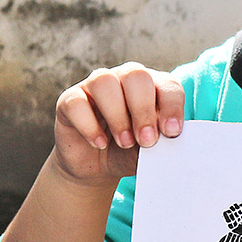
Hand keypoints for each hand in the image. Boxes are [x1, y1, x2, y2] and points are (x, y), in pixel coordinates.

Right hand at [53, 62, 183, 183]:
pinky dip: (89, 125)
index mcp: (152, 87)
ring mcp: (94, 86)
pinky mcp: (70, 100)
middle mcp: (123, 79)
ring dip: (117, 116)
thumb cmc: (129, 152)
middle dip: (143, 109)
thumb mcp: (149, 151)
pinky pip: (77, 102)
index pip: (167, 84)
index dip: (172, 106)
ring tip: (125, 143)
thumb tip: (169, 139)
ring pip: (104, 82)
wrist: (96, 167)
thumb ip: (160, 142)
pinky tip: (99, 143)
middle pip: (135, 75)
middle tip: (146, 141)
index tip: (172, 132)